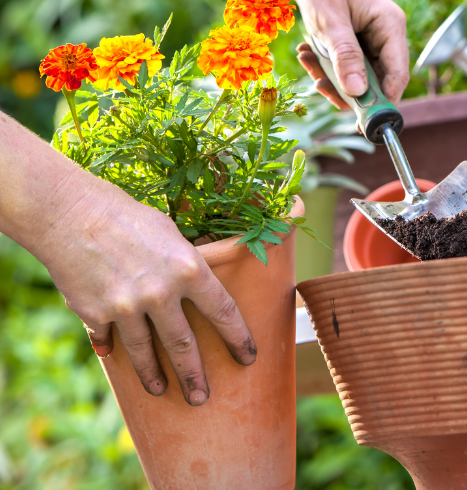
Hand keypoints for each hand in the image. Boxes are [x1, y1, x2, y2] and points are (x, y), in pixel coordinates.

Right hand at [0, 113, 255, 405]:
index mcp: (189, 269)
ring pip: (145, 353)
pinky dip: (111, 348)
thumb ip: (186, 266)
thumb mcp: (172, 235)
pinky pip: (108, 340)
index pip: (223, 312)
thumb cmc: (129, 218)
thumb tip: (199, 289)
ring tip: (162, 390)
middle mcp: (161, 293)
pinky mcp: (96, 314)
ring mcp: (127, 307)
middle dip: (196, 376)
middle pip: (184, 346)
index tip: (248, 357)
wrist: (73, 215)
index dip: (238, 338)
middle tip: (202, 397)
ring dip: (154, 376)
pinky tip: (113, 357)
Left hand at [174, 0, 409, 108]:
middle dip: (348, 87)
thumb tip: (359, 93)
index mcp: (391, 24)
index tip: (361, 122)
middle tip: (319, 87)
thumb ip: (346, 57)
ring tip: (308, 61)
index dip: (383, 100)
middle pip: (377, 78)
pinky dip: (326, 64)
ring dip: (331, 75)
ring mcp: (371, 35)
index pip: (398, 73)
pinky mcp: (355, 36)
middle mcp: (386, 31)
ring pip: (358, 73)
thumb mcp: (329, 22)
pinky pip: (345, 62)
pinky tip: (308, 52)